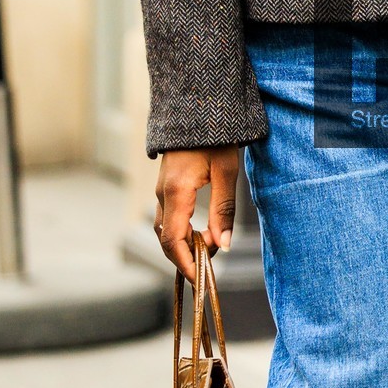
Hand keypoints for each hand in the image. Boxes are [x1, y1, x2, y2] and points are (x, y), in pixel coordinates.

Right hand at [154, 146, 241, 279]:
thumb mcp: (226, 173)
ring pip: (165, 229)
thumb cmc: (216, 137)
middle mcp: (163, 194)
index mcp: (176, 192)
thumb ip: (223, 210)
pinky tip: (200, 233)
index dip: (185, 264)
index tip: (200, 280)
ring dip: (185, 244)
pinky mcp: (166, 186)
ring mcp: (161, 190)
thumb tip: (223, 245)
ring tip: (210, 248)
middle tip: (211, 266)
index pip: (173, 240)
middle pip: (166, 239)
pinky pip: (167, 217)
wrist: (198, 107)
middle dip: (186, 257)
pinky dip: (181, 232)